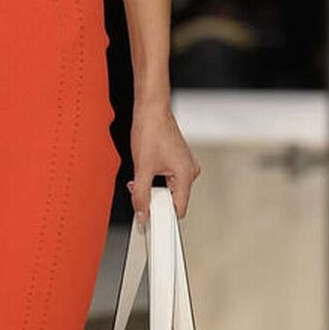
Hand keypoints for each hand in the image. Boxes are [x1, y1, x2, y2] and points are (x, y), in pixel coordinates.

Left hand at [132, 101, 201, 223]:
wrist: (151, 108)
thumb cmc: (150, 131)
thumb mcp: (142, 167)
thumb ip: (141, 194)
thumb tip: (142, 213)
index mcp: (186, 175)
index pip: (178, 209)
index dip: (163, 217)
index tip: (150, 220)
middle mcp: (190, 171)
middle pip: (173, 198)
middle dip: (154, 198)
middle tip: (137, 190)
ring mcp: (186, 164)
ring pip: (170, 188)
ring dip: (154, 187)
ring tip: (140, 175)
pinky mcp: (179, 159)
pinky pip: (170, 177)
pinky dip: (157, 178)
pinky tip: (145, 168)